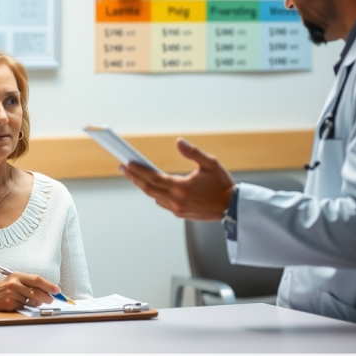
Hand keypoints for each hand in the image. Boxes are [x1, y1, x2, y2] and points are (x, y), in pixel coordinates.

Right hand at [0, 272, 58, 310]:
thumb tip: (46, 292)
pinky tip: (18, 304)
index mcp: (17, 275)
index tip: (57, 290)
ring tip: (31, 302)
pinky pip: (23, 308)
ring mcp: (11, 294)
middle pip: (37, 291)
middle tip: (51, 300)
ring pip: (32, 301)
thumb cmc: (0, 289)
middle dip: (47, 297)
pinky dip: (25, 308)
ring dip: (36, 304)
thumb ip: (28, 284)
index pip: (37, 279)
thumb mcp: (13, 281)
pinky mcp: (9, 304)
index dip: (49, 285)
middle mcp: (14, 283)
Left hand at [120, 138, 234, 221]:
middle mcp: (177, 200)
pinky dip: (154, 193)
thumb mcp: (211, 164)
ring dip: (142, 185)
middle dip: (134, 177)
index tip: (128, 163)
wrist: (231, 208)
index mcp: (182, 187)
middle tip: (123, 167)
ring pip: (153, 196)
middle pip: (148, 188)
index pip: (154, 178)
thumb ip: (193, 152)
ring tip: (133, 174)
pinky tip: (150, 186)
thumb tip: (179, 142)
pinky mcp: (180, 213)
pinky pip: (161, 202)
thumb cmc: (222, 185)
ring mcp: (177, 209)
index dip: (139, 171)